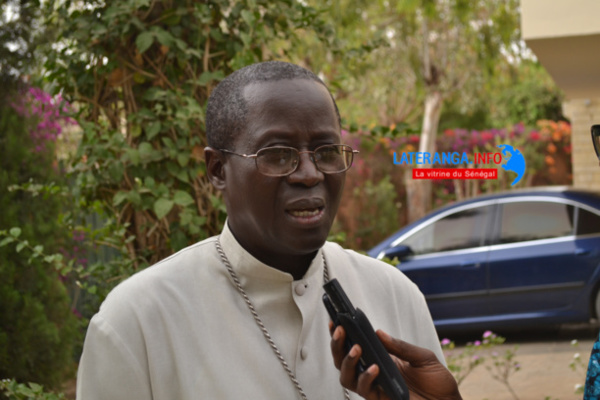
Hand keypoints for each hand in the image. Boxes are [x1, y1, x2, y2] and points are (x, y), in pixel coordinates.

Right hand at [329, 323, 461, 399]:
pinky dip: (366, 378)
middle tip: (340, 330)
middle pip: (342, 361)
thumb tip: (377, 332)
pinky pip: (365, 390)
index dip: (341, 336)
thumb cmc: (437, 380)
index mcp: (380, 358)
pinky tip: (375, 368)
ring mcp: (375, 387)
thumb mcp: (422, 357)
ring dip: (348, 361)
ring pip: (347, 377)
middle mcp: (373, 372)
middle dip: (337, 345)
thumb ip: (399, 346)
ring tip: (357, 348)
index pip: (354, 346)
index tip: (335, 321)